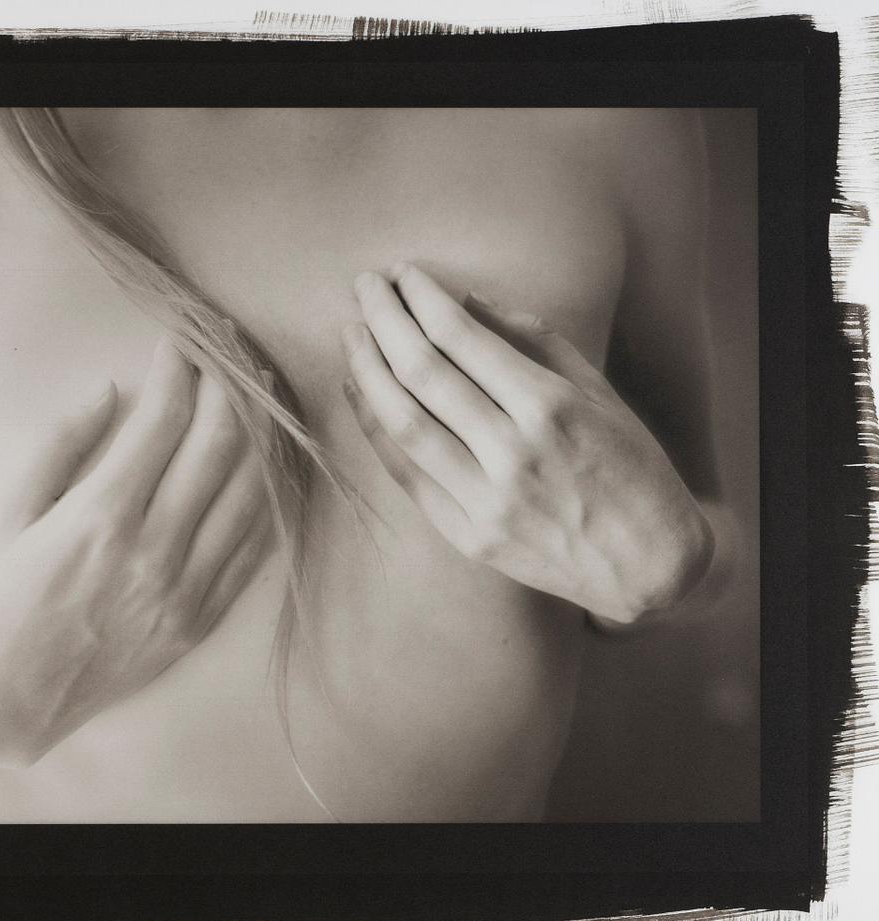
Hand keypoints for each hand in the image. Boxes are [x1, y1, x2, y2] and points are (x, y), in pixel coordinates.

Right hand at [0, 339, 271, 767]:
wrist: (5, 705)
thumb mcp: (7, 518)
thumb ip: (58, 448)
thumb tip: (108, 391)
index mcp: (99, 517)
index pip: (163, 420)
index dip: (178, 369)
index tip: (179, 342)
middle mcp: (153, 550)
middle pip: (218, 445)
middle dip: (229, 386)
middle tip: (228, 356)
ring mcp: (185, 590)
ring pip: (251, 492)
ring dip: (261, 435)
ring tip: (260, 398)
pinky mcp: (200, 621)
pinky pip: (254, 549)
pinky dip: (269, 500)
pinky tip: (269, 467)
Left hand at [340, 263, 713, 625]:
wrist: (650, 567)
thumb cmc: (632, 468)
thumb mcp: (600, 393)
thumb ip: (535, 342)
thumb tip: (468, 301)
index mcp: (552, 407)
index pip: (463, 338)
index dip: (423, 299)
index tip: (402, 273)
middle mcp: (513, 452)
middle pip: (423, 372)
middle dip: (385, 320)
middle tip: (365, 286)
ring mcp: (485, 499)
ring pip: (403, 422)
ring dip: (367, 369)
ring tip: (351, 332)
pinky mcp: (467, 536)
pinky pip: (405, 474)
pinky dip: (373, 428)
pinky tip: (358, 391)